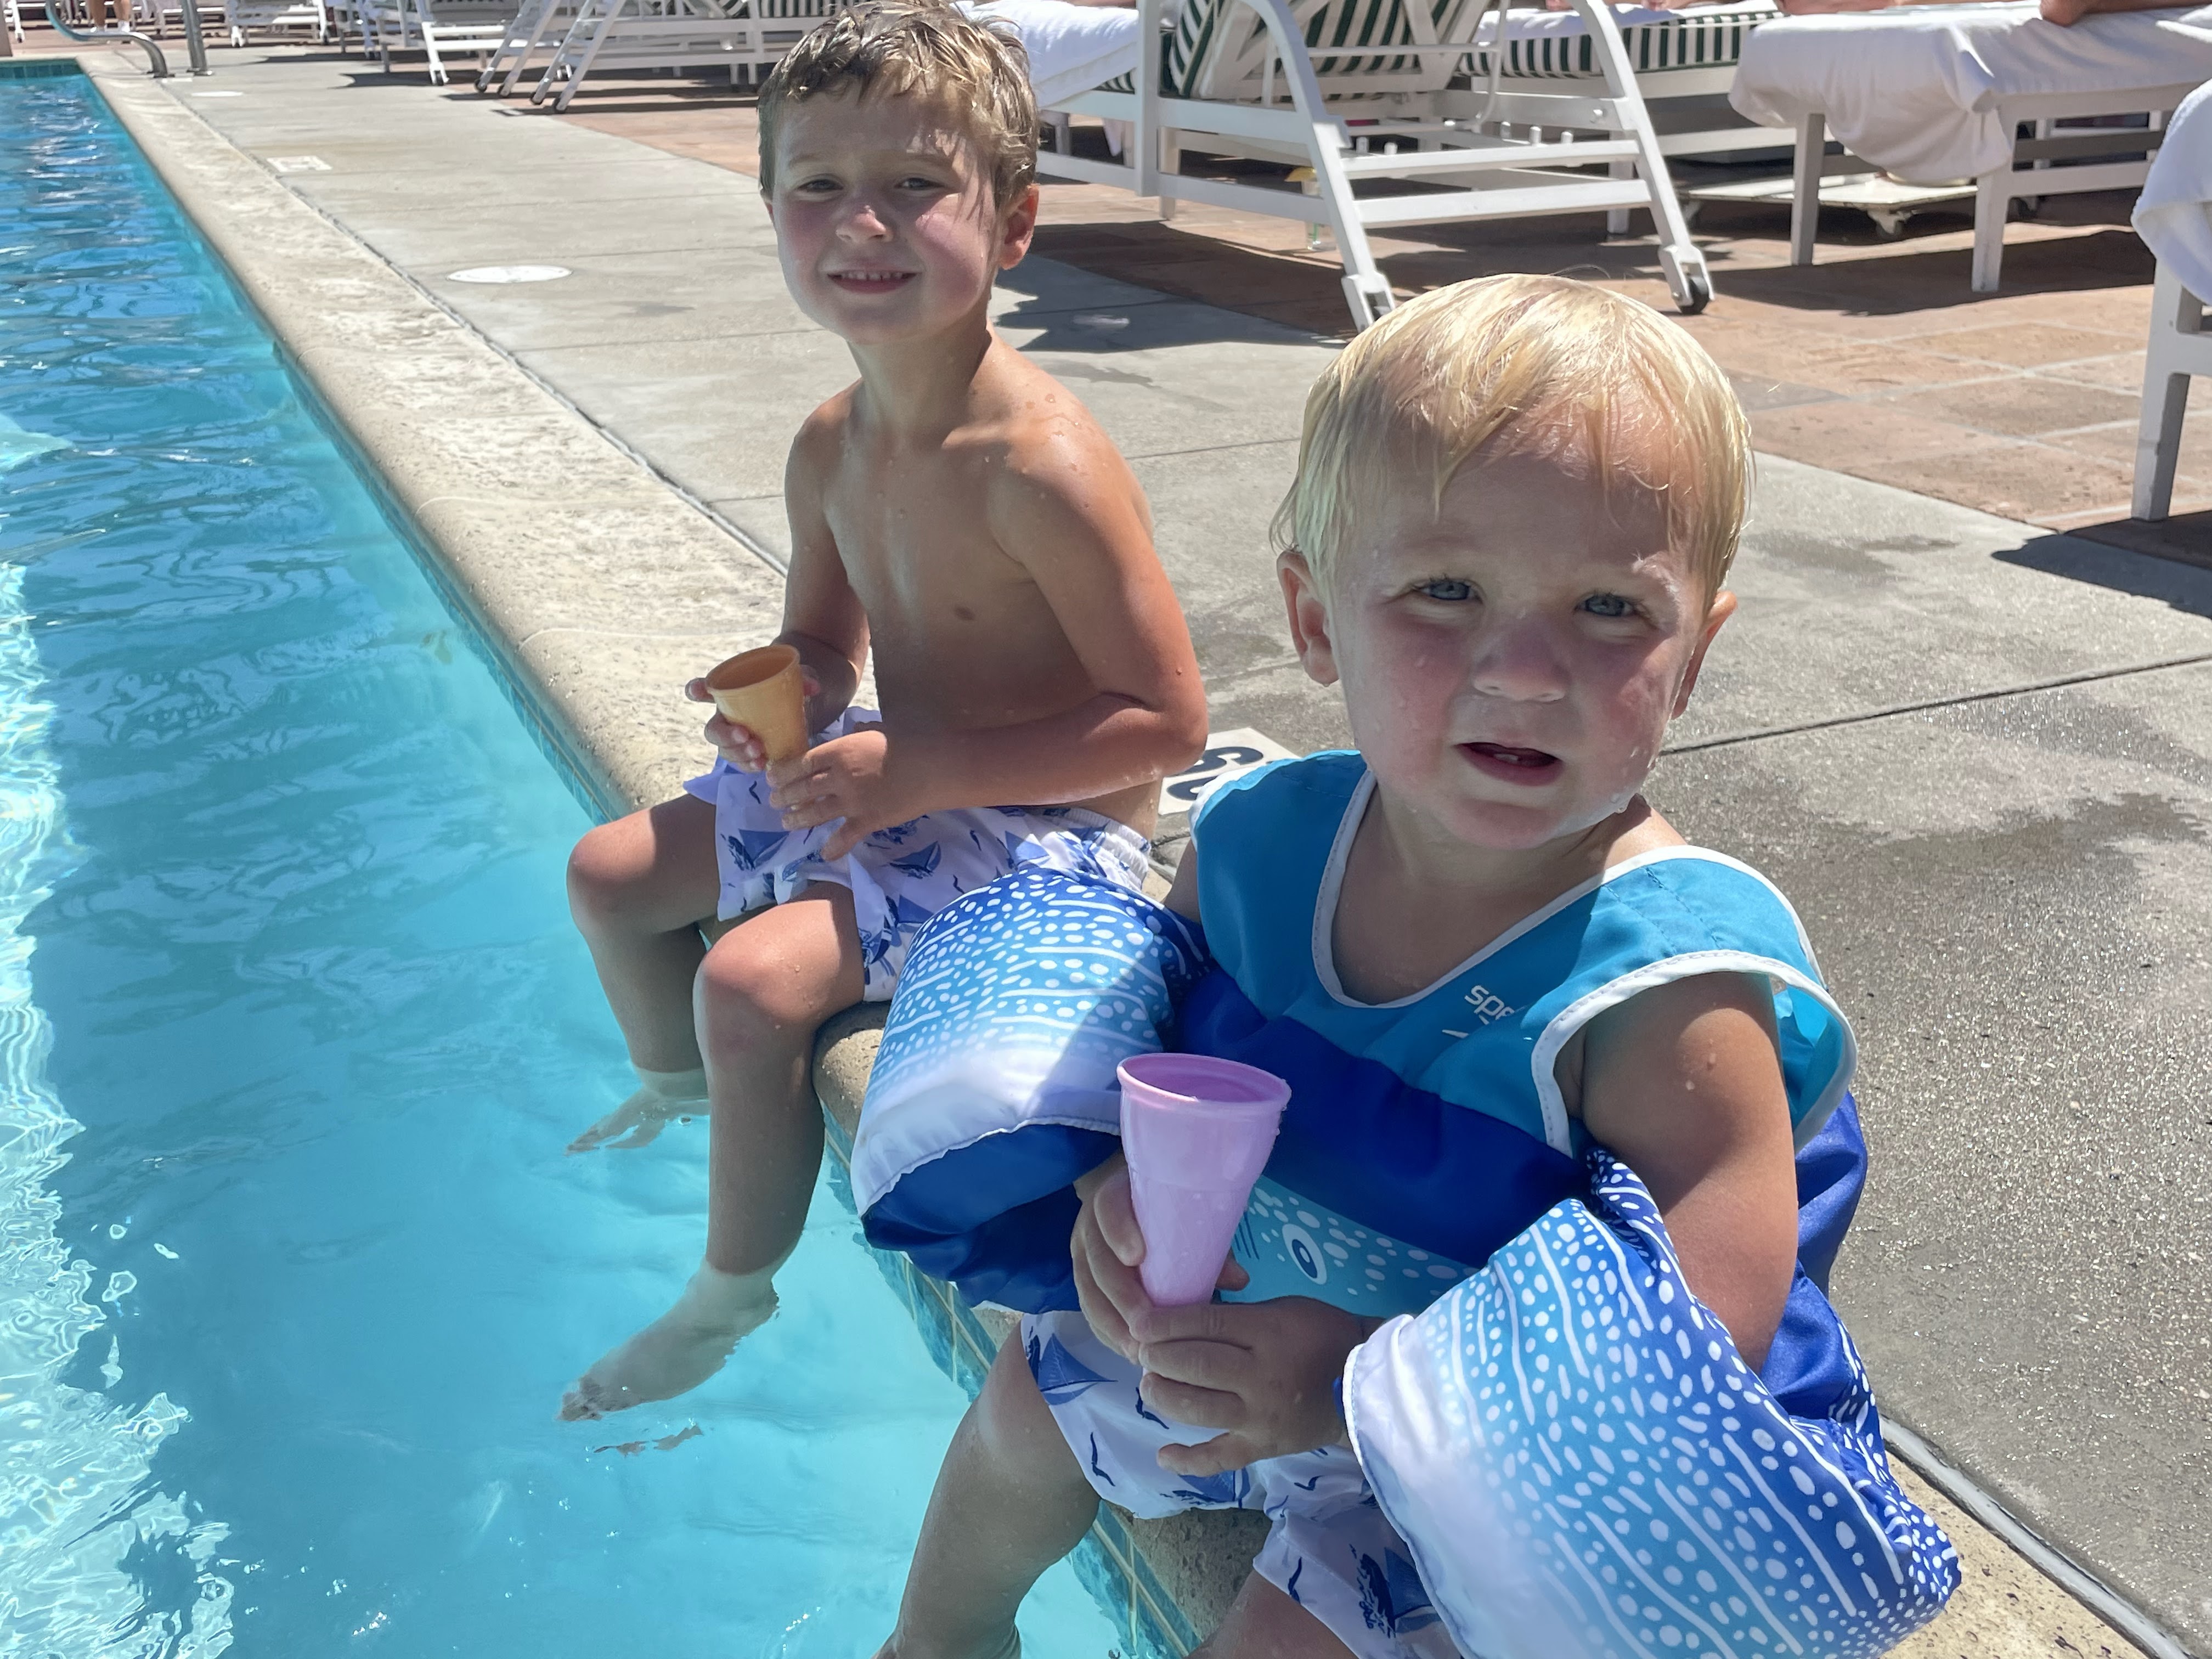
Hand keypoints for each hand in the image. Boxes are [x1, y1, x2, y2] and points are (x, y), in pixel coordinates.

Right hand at [684, 667, 821, 771]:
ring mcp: (735, 737)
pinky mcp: (747, 752)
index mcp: (731, 692)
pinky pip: (740, 762)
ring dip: (738, 754)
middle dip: (725, 736)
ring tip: (757, 753)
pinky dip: (749, 765)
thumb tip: (814, 687)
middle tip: (744, 735)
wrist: (799, 709)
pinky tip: (761, 764)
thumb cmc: (788, 689)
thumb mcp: (795, 680)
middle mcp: (727, 716)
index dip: (696, 689)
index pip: (706, 689)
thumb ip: (802, 678)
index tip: (697, 690)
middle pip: (713, 729)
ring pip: (724, 749)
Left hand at [764, 724, 911, 860]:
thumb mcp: (881, 727)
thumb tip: (856, 726)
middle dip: (784, 796)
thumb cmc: (910, 741)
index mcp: (840, 752)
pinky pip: (845, 838)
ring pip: (816, 813)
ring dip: (797, 819)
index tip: (771, 777)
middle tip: (774, 801)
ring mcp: (853, 802)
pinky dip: (833, 848)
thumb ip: (862, 730)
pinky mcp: (868, 821)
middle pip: (803, 789)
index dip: (783, 772)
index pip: (801, 763)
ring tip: (786, 822)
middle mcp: (840, 778)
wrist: (935, 768)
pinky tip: (824, 854)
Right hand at [1071, 1160, 1246, 1364]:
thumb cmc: (1169, 1211)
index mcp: (1115, 1195)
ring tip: (1138, 1349)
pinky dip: (1107, 1333)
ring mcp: (1082, 1255)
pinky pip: (1088, 1310)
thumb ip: (1207, 1244)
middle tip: (1145, 1325)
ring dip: (1112, 1324)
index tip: (1137, 1256)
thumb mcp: (1188, 1217)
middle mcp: (1091, 1225)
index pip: (1109, 1208)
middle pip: (1097, 1260)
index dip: (1118, 1230)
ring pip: (1088, 1291)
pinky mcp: (1082, 1281)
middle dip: (1120, 1295)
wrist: (1134, 1207)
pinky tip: (1129, 1351)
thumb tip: (1238, 1280)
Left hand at [1129, 1296, 1370, 1475]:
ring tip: (1148, 1385)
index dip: (1165, 1323)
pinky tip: (1162, 1455)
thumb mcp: (1282, 1307)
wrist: (1362, 1384)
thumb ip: (1236, 1313)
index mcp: (1269, 1332)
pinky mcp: (1263, 1447)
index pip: (1206, 1324)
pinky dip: (1189, 1460)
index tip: (1139, 1322)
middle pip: (1196, 1365)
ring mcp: (1260, 1417)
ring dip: (1164, 1396)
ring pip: (1198, 1409)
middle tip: (1141, 1352)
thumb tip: (1180, 1314)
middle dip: (1159, 1357)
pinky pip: (1221, 1458)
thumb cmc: (1320, 1333)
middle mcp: (1261, 1376)